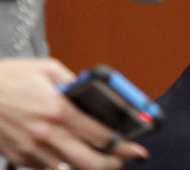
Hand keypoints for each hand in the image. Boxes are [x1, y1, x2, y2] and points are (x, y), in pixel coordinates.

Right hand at [0, 58, 148, 168]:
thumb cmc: (7, 78)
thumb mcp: (47, 69)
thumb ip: (74, 82)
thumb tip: (93, 90)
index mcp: (59, 109)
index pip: (101, 134)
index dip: (123, 144)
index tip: (137, 147)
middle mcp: (47, 133)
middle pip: (90, 161)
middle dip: (113, 162)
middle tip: (125, 158)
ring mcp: (32, 149)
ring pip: (70, 167)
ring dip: (88, 163)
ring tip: (100, 155)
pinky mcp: (20, 157)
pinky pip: (48, 167)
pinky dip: (62, 162)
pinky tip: (68, 151)